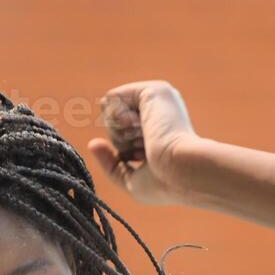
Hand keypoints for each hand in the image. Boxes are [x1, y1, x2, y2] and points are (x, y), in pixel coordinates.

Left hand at [87, 80, 200, 205]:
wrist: (182, 172)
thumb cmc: (164, 184)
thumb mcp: (130, 180)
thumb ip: (110, 163)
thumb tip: (93, 144)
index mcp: (157, 131)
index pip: (121, 134)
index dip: (123, 149)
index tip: (143, 158)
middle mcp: (158, 113)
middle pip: (112, 122)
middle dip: (119, 140)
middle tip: (145, 148)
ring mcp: (156, 101)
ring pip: (110, 110)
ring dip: (119, 131)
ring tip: (146, 137)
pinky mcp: (152, 90)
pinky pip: (112, 97)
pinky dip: (116, 116)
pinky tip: (138, 124)